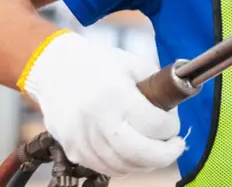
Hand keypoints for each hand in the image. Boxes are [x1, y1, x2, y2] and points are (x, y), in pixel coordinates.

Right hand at [21, 31, 185, 177]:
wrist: (54, 69)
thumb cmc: (99, 64)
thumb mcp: (133, 64)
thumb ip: (157, 85)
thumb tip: (177, 105)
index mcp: (116, 94)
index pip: (154, 124)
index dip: (172, 127)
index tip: (174, 123)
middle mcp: (97, 119)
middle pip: (139, 153)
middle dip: (164, 155)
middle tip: (175, 147)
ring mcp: (81, 138)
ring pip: (122, 166)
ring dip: (145, 163)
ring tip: (156, 150)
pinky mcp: (71, 149)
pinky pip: (103, 168)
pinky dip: (124, 165)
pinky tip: (133, 154)